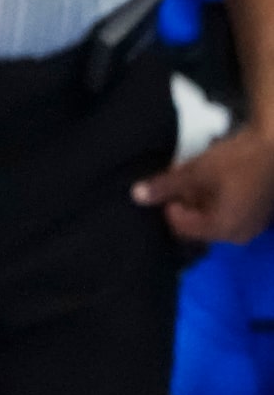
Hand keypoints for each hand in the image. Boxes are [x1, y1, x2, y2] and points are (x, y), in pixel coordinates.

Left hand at [132, 126, 273, 242]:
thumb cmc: (237, 158)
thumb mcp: (196, 170)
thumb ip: (166, 186)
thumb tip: (136, 195)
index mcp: (222, 229)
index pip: (181, 227)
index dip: (170, 205)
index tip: (172, 182)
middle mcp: (238, 235)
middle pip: (197, 225)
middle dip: (186, 203)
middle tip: (185, 177)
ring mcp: (251, 226)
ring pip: (213, 218)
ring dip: (201, 200)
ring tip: (200, 175)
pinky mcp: (258, 214)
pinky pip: (229, 212)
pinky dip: (217, 199)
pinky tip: (217, 179)